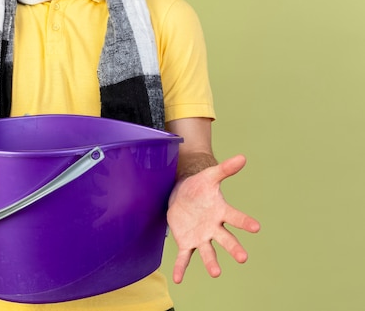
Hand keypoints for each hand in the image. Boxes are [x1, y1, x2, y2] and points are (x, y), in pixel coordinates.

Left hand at [166, 154, 260, 282]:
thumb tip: (242, 157)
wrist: (182, 194)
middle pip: (226, 239)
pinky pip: (184, 257)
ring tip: (216, 273)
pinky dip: (181, 267)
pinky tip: (178, 279)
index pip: (236, 217)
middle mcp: (214, 228)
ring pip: (208, 251)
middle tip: (243, 258)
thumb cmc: (199, 186)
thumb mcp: (210, 176)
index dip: (245, 222)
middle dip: (234, 248)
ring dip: (211, 262)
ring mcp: (201, 237)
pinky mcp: (187, 242)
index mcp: (221, 211)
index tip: (256, 227)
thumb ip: (225, 169)